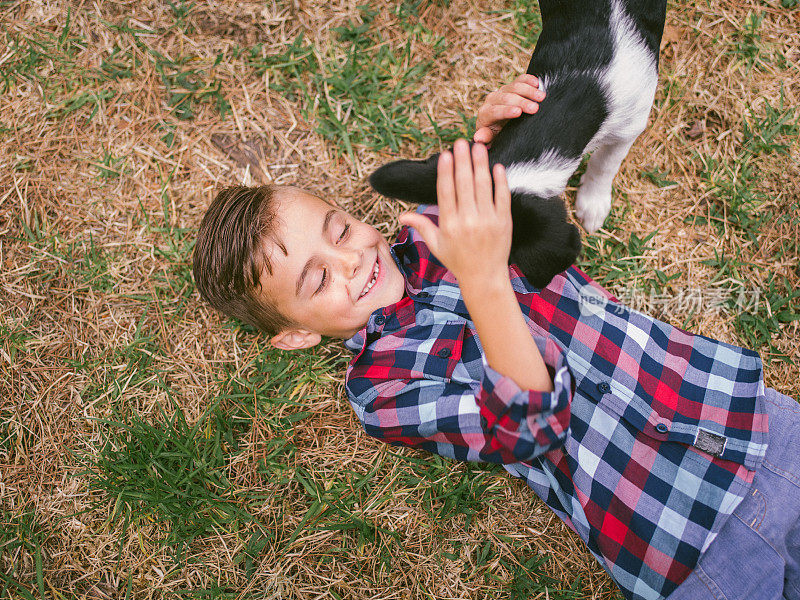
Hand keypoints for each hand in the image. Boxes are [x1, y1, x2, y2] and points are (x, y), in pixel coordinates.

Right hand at [399, 139, 511, 286]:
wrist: (484, 277)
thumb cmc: (457, 260)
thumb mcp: (436, 245)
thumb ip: (421, 226)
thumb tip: (402, 216)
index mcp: (449, 224)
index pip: (446, 192)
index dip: (445, 172)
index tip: (446, 154)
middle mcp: (467, 220)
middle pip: (464, 184)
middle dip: (463, 160)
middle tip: (462, 142)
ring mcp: (487, 220)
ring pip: (483, 186)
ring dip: (480, 164)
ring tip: (478, 146)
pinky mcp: (504, 222)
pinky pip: (502, 197)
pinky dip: (500, 180)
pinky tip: (497, 166)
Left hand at [473, 74, 543, 144]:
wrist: (497, 126)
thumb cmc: (496, 134)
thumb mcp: (490, 139)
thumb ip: (486, 137)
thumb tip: (479, 138)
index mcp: (485, 114)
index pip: (495, 111)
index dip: (506, 110)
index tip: (518, 112)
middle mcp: (492, 100)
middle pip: (506, 97)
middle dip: (522, 102)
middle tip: (535, 108)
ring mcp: (501, 91)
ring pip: (514, 87)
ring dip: (529, 91)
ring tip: (542, 97)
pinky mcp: (511, 86)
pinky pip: (519, 80)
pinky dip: (528, 80)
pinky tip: (537, 83)